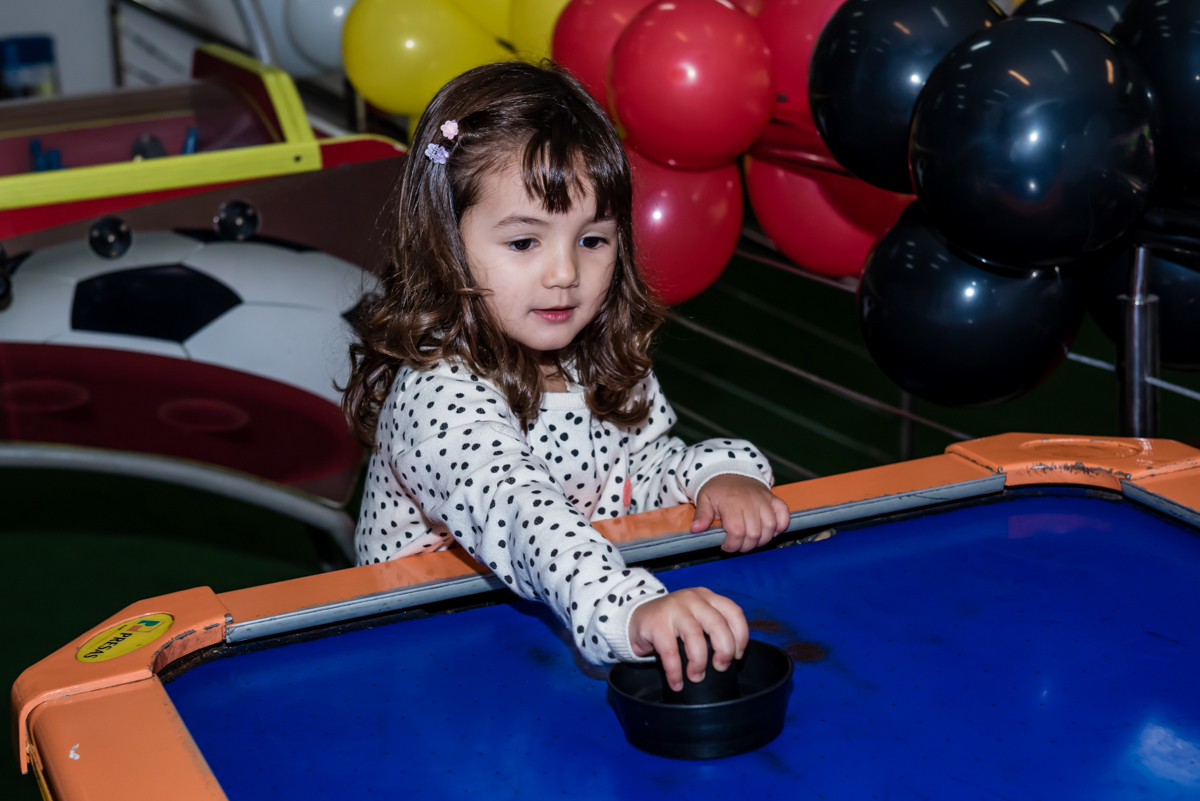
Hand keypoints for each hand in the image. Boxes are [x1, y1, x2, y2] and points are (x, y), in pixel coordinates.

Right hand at [628, 587, 748, 691]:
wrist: (636, 619)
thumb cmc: (672, 624)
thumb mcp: (696, 619)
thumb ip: (711, 630)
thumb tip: (729, 660)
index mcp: (707, 598)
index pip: (734, 613)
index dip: (740, 637)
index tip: (737, 656)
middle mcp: (693, 599)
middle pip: (718, 624)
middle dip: (724, 650)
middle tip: (721, 667)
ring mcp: (674, 608)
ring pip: (695, 636)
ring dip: (699, 662)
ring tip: (696, 677)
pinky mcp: (656, 622)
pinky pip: (670, 651)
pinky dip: (675, 671)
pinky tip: (676, 683)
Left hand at [690, 474, 790, 552]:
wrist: (730, 470)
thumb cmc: (717, 489)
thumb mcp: (704, 500)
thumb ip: (702, 516)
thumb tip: (696, 530)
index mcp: (731, 503)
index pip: (737, 532)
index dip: (732, 545)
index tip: (726, 546)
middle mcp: (750, 501)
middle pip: (754, 534)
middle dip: (745, 546)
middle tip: (737, 544)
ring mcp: (764, 499)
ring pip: (770, 527)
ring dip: (762, 540)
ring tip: (751, 540)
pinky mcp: (773, 498)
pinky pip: (784, 513)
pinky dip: (781, 525)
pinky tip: (772, 531)